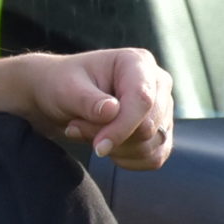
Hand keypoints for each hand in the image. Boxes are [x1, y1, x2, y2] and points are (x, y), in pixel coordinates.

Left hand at [51, 47, 175, 168]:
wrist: (61, 96)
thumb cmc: (62, 84)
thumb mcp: (65, 88)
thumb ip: (87, 100)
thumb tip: (112, 111)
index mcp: (137, 62)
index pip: (142, 100)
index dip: (122, 127)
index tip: (98, 146)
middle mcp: (157, 84)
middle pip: (149, 127)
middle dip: (111, 137)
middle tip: (76, 128)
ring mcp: (162, 109)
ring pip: (151, 145)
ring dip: (115, 149)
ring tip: (86, 132)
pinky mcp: (160, 132)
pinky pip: (153, 157)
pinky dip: (127, 160)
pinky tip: (105, 146)